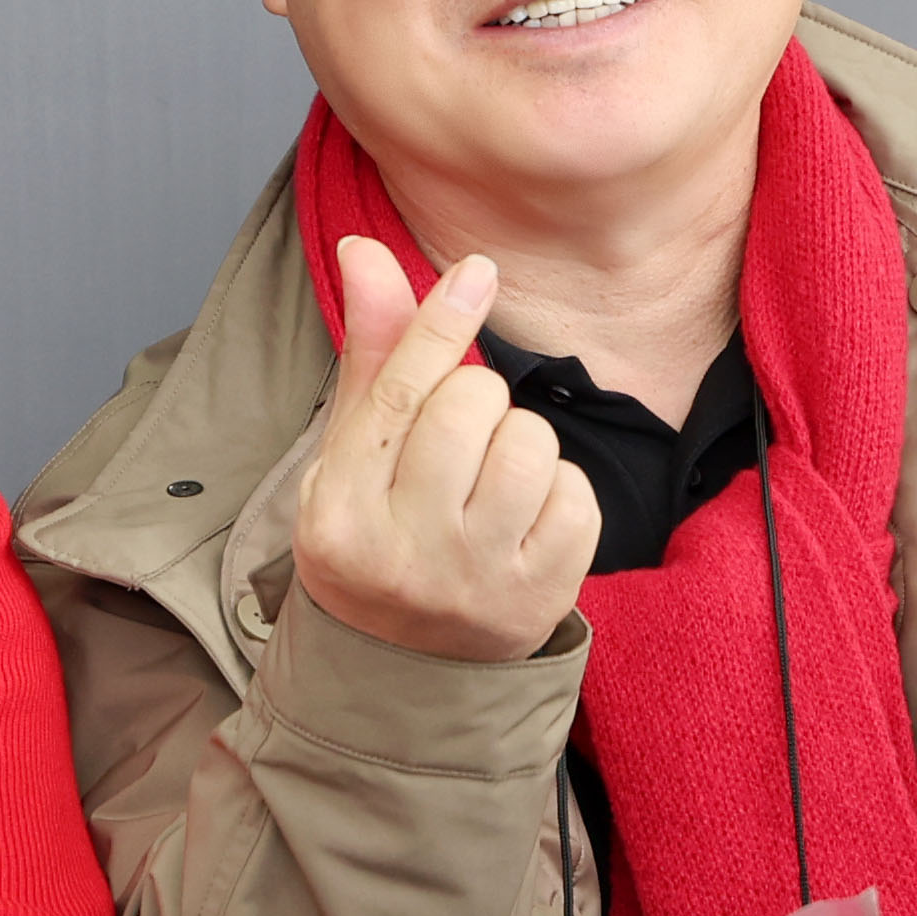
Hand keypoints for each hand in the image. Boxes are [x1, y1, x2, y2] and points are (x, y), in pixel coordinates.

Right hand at [284, 240, 597, 665]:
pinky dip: (559, 491)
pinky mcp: (538, 600)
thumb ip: (371, 353)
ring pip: (530, 445)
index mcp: (340, 513)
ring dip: (520, 443)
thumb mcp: (352, 452)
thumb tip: (365, 249)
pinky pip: (575, 496)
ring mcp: (475, 582)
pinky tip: (525, 517)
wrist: (403, 666)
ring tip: (491, 479)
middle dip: (477, 400)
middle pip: (470, 407)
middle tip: (459, 442)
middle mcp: (405, 551)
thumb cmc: (376, 531)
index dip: (441, 322)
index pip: (397, 393)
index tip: (479, 268)